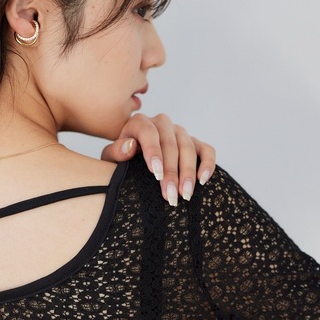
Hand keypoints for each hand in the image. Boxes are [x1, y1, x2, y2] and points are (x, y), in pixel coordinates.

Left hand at [101, 113, 215, 205]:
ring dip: (188, 173)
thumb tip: (130, 146)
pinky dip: (208, 164)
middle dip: (171, 172)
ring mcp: (180, 132)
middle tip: (171, 196)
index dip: (153, 152)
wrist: (133, 160)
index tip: (156, 174)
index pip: (148, 132)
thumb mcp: (111, 158)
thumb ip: (116, 152)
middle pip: (171, 144)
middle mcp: (162, 124)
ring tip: (185, 195)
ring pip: (189, 148)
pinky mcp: (195, 142)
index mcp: (140, 123)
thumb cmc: (121, 160)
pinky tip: (203, 180)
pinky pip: (207, 150)